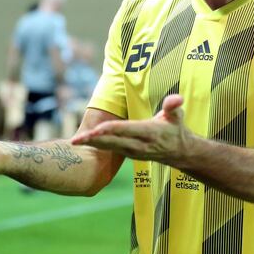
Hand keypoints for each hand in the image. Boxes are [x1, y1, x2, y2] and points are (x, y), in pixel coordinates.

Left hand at [71, 94, 194, 164]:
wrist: (179, 153)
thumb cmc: (176, 130)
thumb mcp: (177, 117)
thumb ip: (173, 106)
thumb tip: (177, 99)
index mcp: (149, 133)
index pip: (126, 130)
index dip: (110, 129)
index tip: (96, 128)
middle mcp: (138, 145)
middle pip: (112, 142)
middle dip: (93, 140)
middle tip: (76, 140)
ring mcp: (132, 152)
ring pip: (108, 147)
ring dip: (91, 144)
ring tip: (74, 141)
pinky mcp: (128, 154)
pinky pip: (110, 149)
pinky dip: (96, 146)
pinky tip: (83, 142)